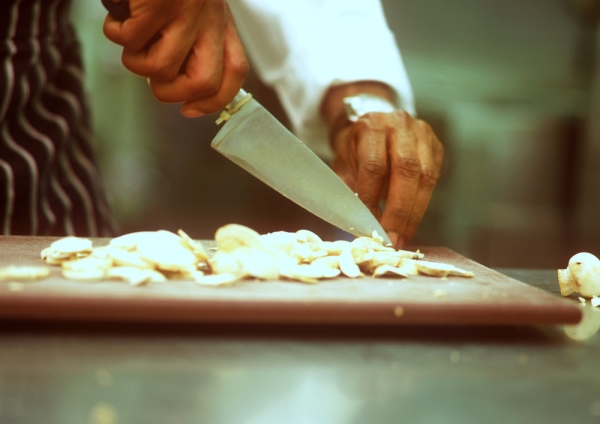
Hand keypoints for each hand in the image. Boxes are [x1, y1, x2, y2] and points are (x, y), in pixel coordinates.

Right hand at [103, 0, 248, 115]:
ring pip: (161, 68)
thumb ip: (195, 40)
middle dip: (170, 93)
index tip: (189, 110)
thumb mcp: (191, 7)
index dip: (215, 102)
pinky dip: (116, 32)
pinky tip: (119, 14)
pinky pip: (131, 40)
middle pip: (203, 82)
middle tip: (152, 78)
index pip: (235, 74)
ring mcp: (186, 10)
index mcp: (221, 21)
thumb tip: (181, 89)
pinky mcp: (158, 2)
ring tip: (129, 35)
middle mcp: (210, 17)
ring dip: (134, 60)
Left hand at [330, 110, 443, 248]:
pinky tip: (410, 223)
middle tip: (391, 239)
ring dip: (414, 213)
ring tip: (402, 237)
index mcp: (371, 126)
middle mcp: (400, 125)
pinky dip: (421, 204)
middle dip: (399, 211)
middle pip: (406, 170)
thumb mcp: (342, 161)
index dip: (372, 199)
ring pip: (425, 176)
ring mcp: (422, 134)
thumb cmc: (353, 146)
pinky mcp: (436, 146)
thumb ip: (347, 187)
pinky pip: (433, 179)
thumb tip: (355, 222)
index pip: (374, 166)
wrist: (372, 120)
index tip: (368, 226)